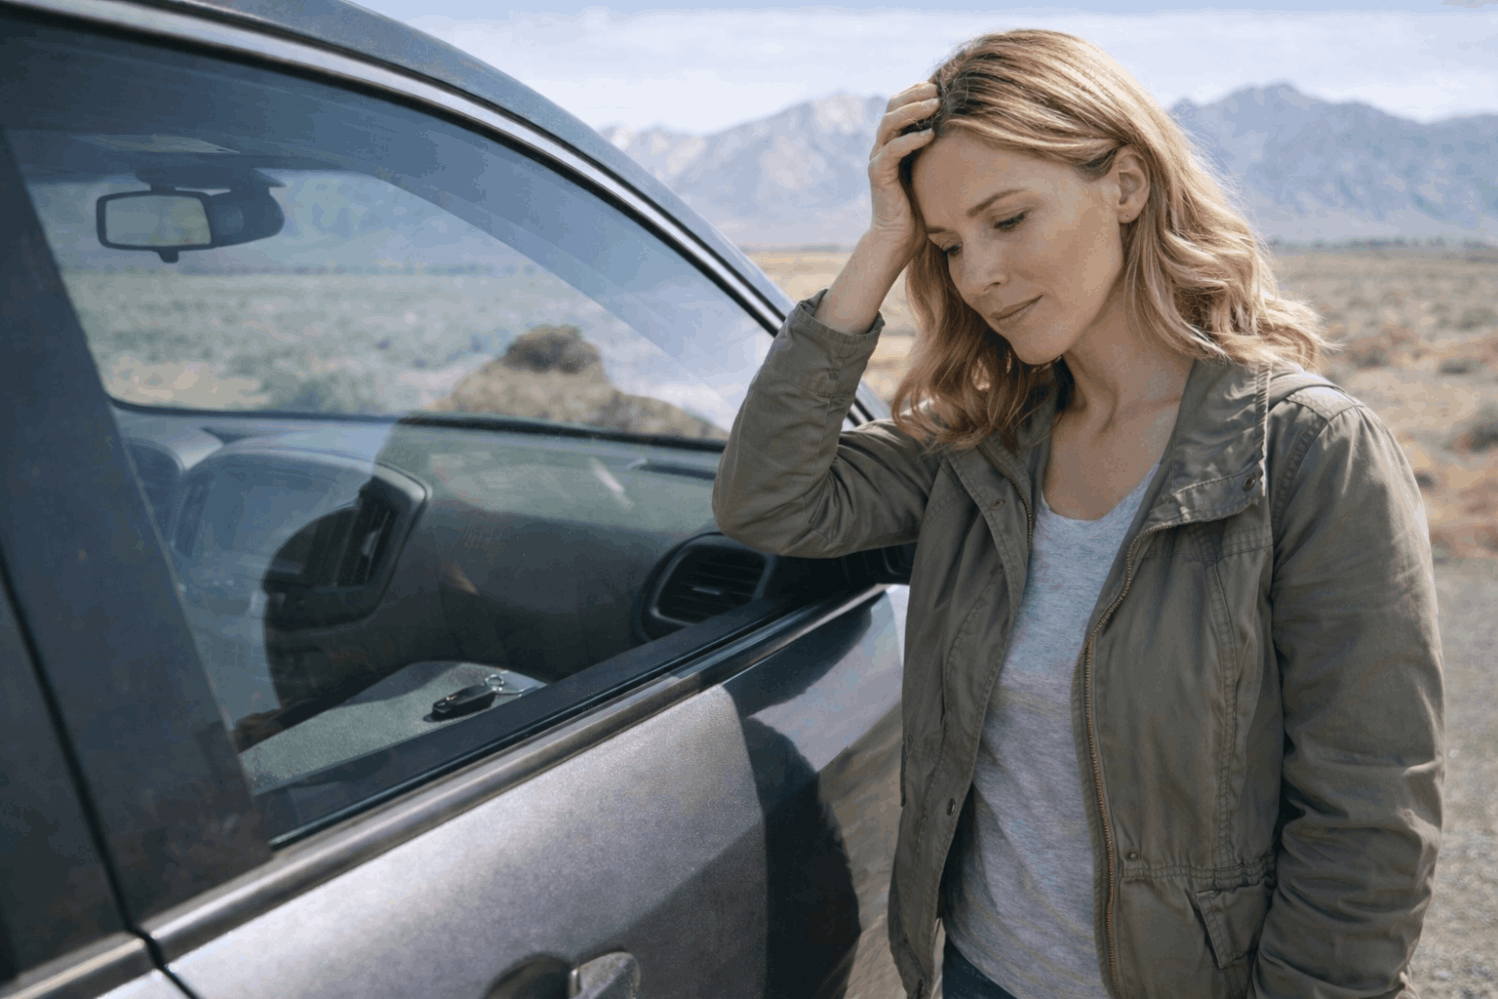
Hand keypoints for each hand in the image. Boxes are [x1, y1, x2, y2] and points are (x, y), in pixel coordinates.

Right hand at [866, 82, 938, 258]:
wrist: (898, 238)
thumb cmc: (920, 208)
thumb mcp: (931, 172)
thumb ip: (937, 151)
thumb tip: (967, 132)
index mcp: (893, 143)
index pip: (899, 105)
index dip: (916, 92)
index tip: (940, 86)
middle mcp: (882, 147)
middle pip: (892, 107)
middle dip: (914, 95)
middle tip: (939, 90)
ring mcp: (878, 159)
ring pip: (889, 123)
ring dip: (912, 110)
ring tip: (935, 104)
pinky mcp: (879, 175)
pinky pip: (892, 150)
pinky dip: (910, 140)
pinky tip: (930, 135)